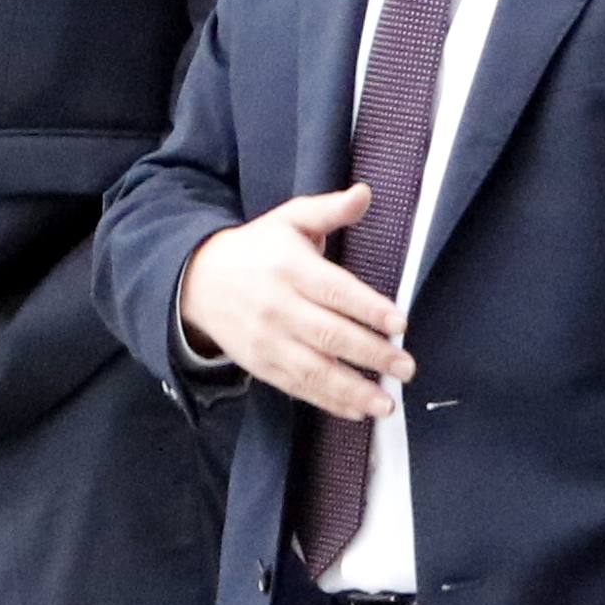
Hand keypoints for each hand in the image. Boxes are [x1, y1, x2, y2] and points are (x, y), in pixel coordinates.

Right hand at [181, 185, 405, 418]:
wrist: (198, 280)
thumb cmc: (257, 249)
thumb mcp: (290, 220)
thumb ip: (329, 210)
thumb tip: (364, 193)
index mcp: (290, 269)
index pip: (335, 291)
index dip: (369, 308)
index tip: (399, 323)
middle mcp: (278, 307)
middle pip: (329, 334)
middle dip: (371, 354)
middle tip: (405, 366)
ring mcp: (268, 341)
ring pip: (314, 369)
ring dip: (352, 389)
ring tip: (386, 403)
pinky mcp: (261, 365)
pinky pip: (298, 387)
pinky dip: (328, 402)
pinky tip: (356, 410)